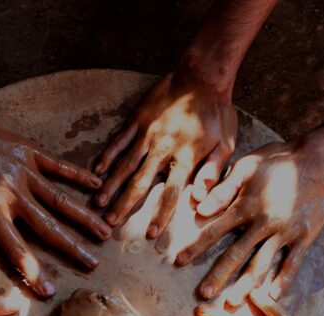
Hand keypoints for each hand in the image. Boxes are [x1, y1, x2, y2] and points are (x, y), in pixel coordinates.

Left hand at [0, 104, 110, 297]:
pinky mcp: (27, 150)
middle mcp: (14, 194)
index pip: (17, 250)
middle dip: (74, 248)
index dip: (34, 272)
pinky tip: (97, 184)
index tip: (50, 291)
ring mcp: (24, 171)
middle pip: (49, 227)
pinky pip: (58, 164)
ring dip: (84, 217)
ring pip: (61, 198)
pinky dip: (78, 174)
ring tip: (105, 231)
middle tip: (94, 263)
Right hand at [95, 70, 236, 236]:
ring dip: (111, 185)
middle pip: (140, 182)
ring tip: (98, 202)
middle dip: (124, 205)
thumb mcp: (226, 143)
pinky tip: (97, 170)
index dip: (160, 215)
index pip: (171, 192)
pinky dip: (108, 155)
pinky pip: (119, 140)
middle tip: (110, 224)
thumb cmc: (217, 111)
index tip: (150, 233)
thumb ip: (212, 172)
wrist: (203, 74)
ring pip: (125, 164)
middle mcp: (163, 148)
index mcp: (186, 156)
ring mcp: (148, 133)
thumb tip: (201, 199)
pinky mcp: (138, 119)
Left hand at [176, 140, 323, 300]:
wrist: (320, 160)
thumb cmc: (279, 160)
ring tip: (232, 303)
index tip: (179, 261)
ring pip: (261, 264)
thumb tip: (200, 209)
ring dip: (245, 285)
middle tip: (202, 294)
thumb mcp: (247, 166)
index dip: (196, 246)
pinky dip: (282, 280)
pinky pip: (292, 263)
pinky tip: (271, 296)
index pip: (214, 231)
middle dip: (217, 275)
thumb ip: (223, 190)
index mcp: (246, 206)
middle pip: (235, 254)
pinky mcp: (303, 237)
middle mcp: (263, 224)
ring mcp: (284, 232)